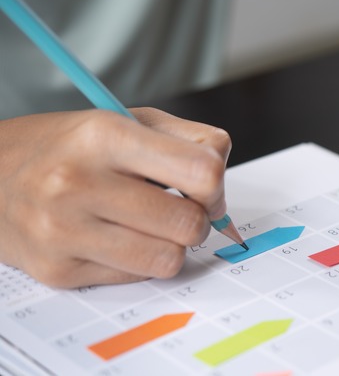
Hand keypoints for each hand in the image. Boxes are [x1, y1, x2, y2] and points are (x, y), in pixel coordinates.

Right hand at [0, 107, 231, 287]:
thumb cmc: (71, 147)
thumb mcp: (129, 120)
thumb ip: (191, 141)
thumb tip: (221, 188)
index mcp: (104, 135)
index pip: (202, 173)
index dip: (216, 186)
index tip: (206, 189)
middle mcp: (77, 182)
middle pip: (189, 223)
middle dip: (196, 219)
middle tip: (178, 209)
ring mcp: (63, 231)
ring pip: (169, 259)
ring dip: (172, 245)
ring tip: (150, 225)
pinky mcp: (57, 271)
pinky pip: (137, 278)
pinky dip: (141, 262)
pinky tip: (118, 239)